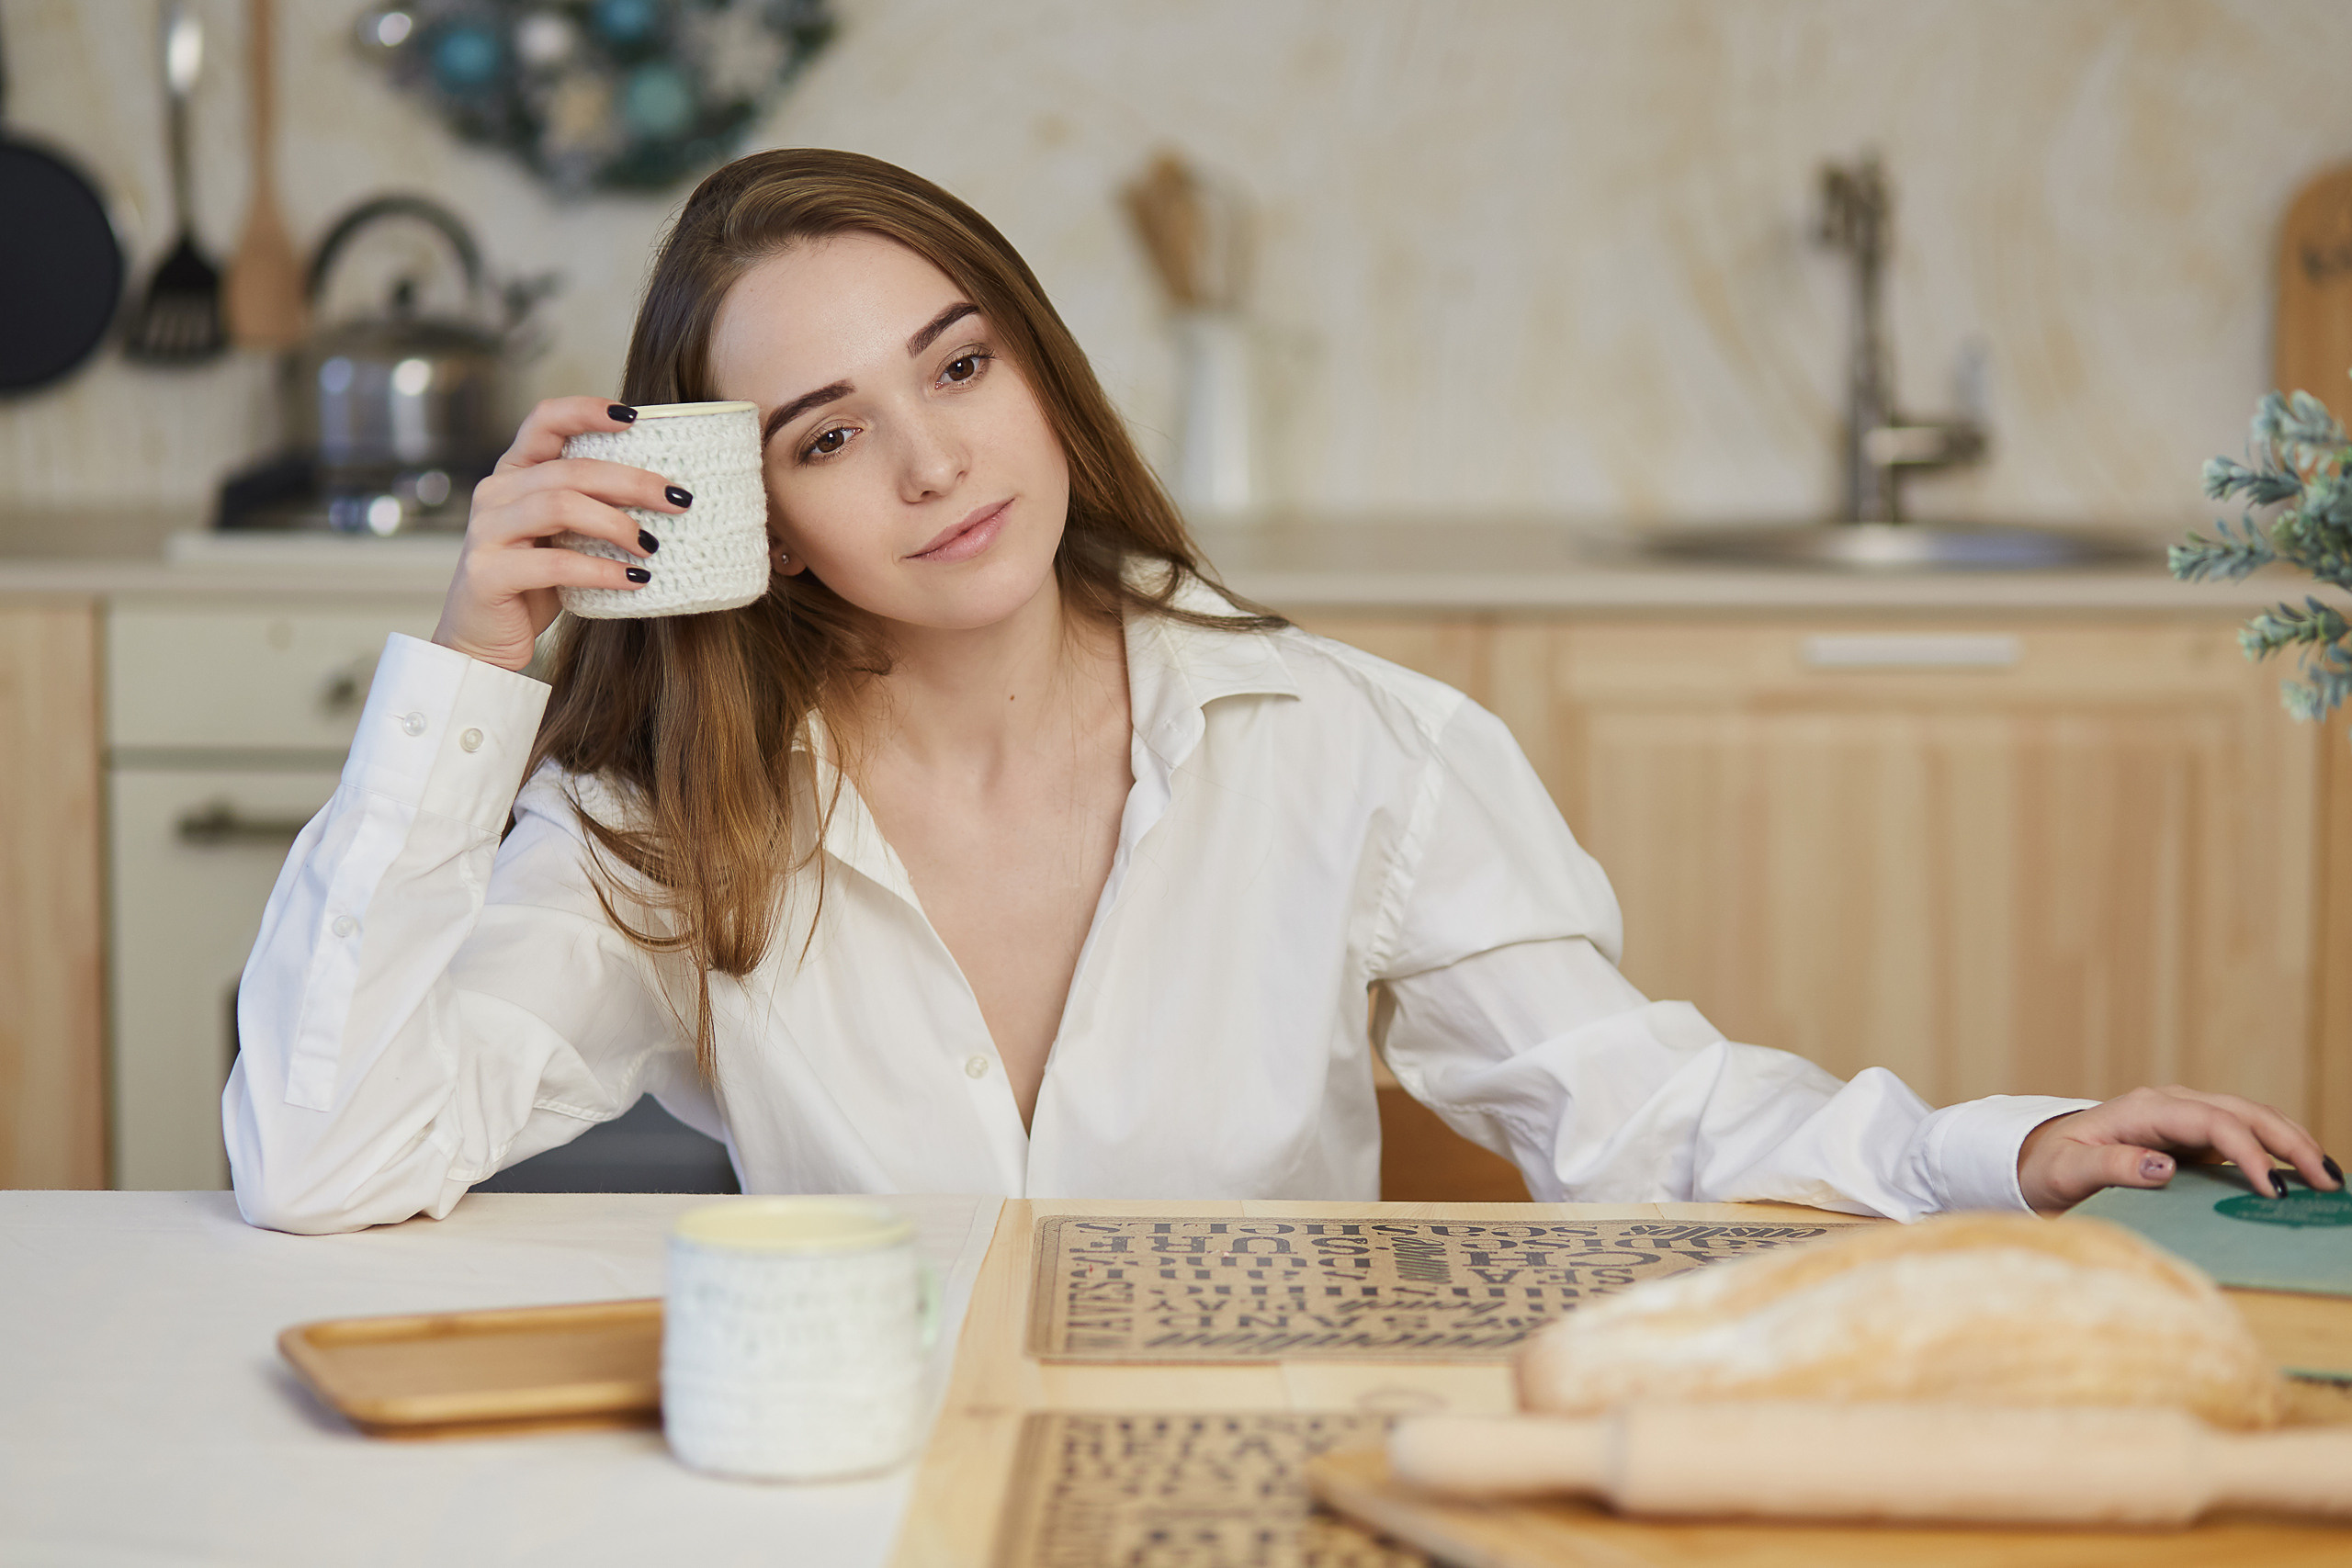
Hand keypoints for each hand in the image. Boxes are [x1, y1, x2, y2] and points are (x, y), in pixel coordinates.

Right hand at [432, 398, 685, 670]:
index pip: (545, 420)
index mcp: (514, 473)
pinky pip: (554, 563)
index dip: (587, 411)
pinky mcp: (488, 573)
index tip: (635, 418)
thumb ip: (592, 507)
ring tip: (653, 545)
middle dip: (631, 481)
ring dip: (616, 524)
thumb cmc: (534, 585)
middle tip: (677, 499)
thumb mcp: (564, 536)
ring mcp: (486, 531)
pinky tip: (635, 580)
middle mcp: (495, 493)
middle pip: (569, 469)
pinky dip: (602, 570)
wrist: (482, 642)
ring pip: (559, 505)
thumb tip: (665, 493)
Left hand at [2017, 1085, 2342, 1213]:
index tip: (2271, 1189)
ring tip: (2328, 1178)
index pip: (2213, 1122)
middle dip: (2290, 1143)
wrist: (2035, 1158)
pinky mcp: (2191, 1137)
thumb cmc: (2050, 1167)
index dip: (2248, 1152)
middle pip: (2244, 1112)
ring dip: (2292, 1143)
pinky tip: (2302, 1174)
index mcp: (2144, 1109)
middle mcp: (2170, 1106)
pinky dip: (2276, 1151)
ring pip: (2251, 1119)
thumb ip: (2111, 1166)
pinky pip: (2242, 1137)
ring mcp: (2183, 1118)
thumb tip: (2163, 1167)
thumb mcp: (2069, 1172)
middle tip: (2326, 1182)